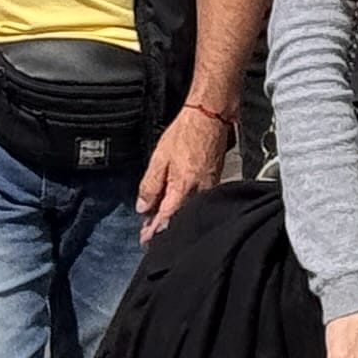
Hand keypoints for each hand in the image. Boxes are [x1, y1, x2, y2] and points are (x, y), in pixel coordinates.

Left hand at [136, 98, 230, 228]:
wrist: (210, 117)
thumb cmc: (186, 133)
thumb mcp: (160, 158)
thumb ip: (150, 185)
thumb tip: (143, 206)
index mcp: (182, 188)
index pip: (166, 218)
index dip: (154, 232)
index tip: (145, 240)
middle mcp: (198, 192)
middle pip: (178, 218)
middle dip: (163, 228)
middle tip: (149, 233)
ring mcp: (208, 188)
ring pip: (188, 211)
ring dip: (173, 217)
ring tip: (158, 219)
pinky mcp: (214, 181)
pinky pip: (197, 201)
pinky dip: (184, 206)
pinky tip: (176, 203)